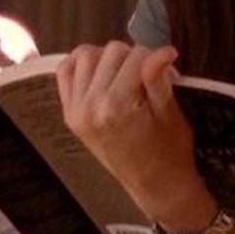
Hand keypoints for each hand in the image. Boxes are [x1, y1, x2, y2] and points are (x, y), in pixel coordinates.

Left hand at [57, 41, 216, 229]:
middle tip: (148, 76)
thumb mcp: (169, 113)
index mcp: (117, 106)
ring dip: (109, 58)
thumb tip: (164, 49)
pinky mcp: (69, 114)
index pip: (136, 56)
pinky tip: (101, 73)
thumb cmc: (169, 150)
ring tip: (126, 75)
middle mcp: (90, 106)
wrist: (154, 184)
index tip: (166, 71)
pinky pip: (65, 72)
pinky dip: (81, 65)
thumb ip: (159, 78)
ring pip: (87, 55)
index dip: (156, 58)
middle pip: (112, 51)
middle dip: (134, 57)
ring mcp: (75, 110)